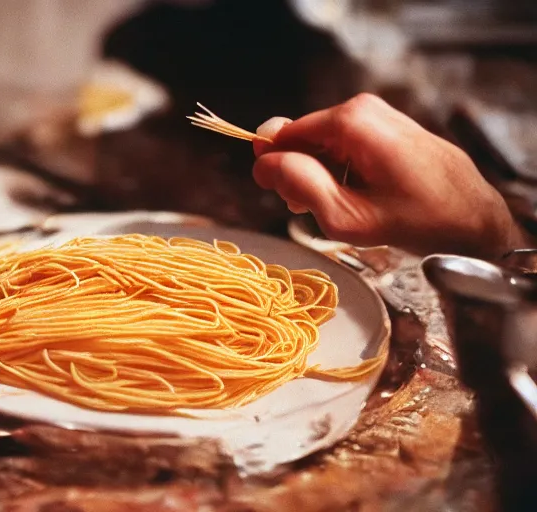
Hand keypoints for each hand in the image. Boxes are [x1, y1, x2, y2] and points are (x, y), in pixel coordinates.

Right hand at [252, 93, 525, 257]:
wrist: (476, 220)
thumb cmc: (421, 223)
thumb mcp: (347, 217)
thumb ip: (299, 185)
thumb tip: (263, 163)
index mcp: (351, 122)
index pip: (283, 135)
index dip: (276, 169)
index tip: (289, 198)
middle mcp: (364, 108)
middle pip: (302, 138)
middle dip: (302, 174)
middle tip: (321, 208)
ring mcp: (378, 114)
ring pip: (322, 143)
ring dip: (322, 176)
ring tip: (345, 206)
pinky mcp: (388, 125)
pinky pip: (345, 144)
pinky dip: (343, 171)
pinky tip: (361, 195)